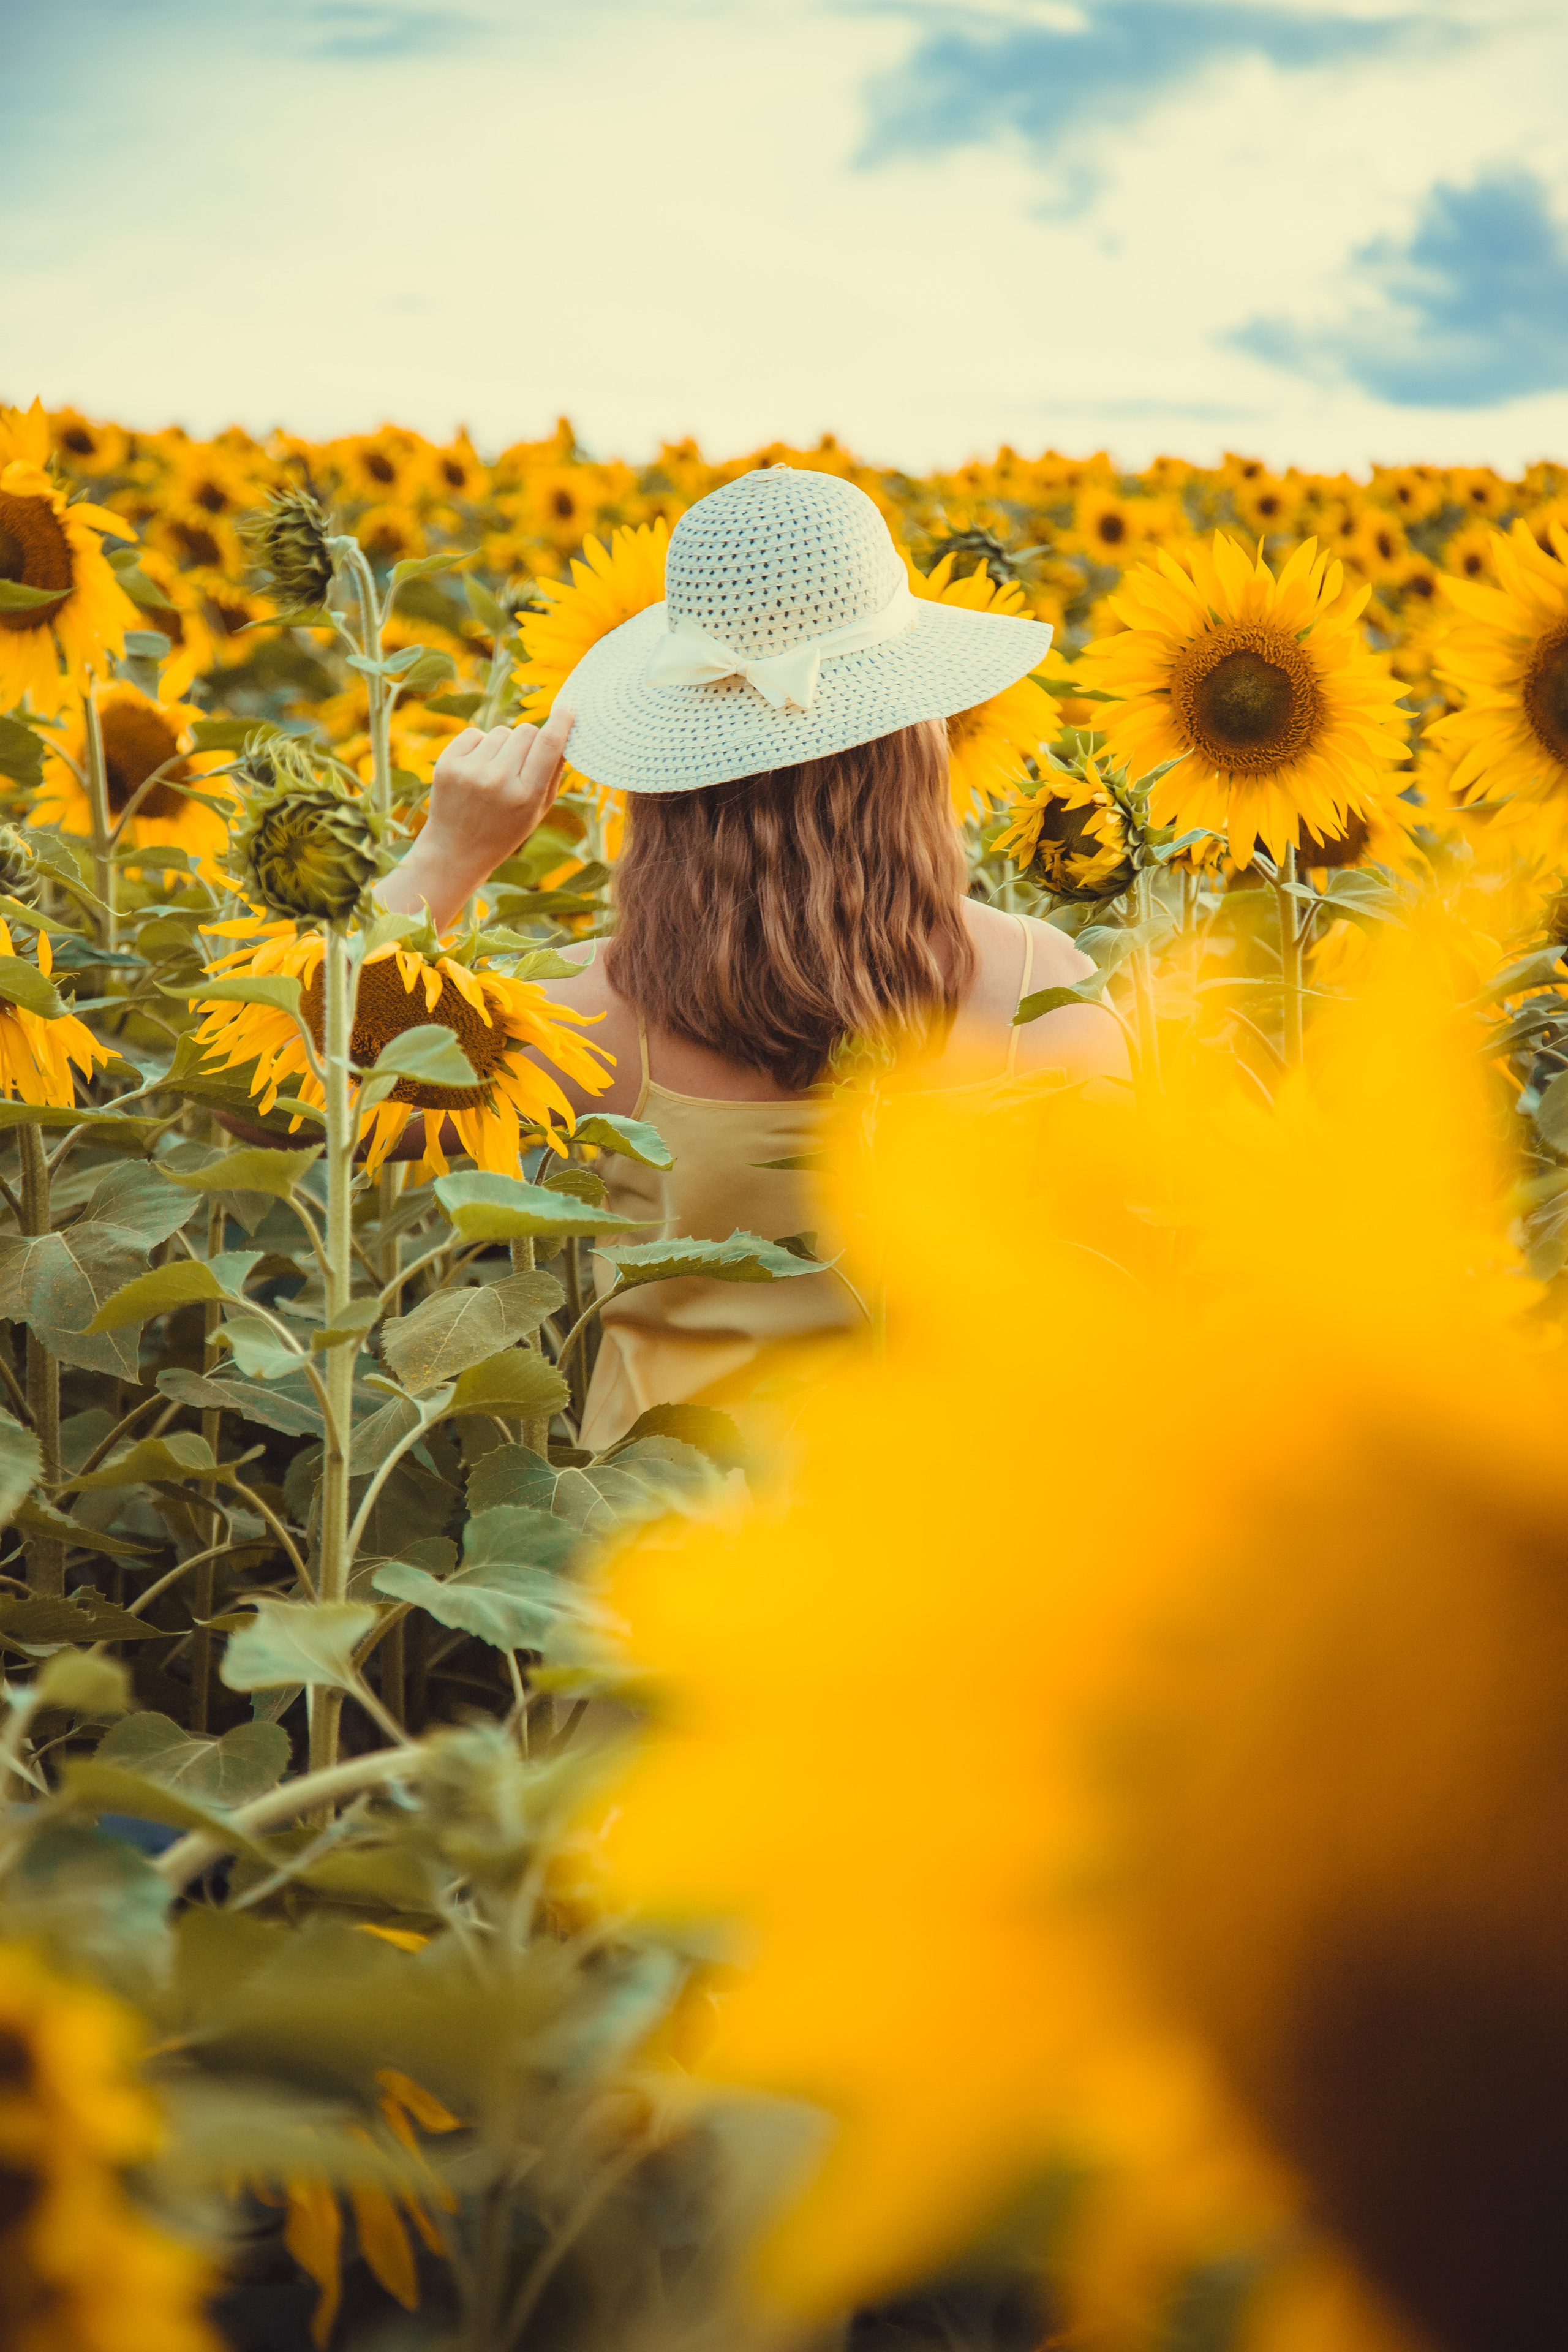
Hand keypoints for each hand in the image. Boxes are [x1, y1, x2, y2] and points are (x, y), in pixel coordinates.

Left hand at [379, 707, 574, 929]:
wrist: (456, 850)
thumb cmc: (505, 830)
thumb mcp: (538, 810)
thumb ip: (554, 772)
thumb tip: (565, 730)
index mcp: (526, 796)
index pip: (549, 744)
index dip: (561, 721)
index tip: (567, 709)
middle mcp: (498, 781)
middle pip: (526, 731)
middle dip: (529, 741)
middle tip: (521, 763)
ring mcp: (469, 772)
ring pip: (501, 732)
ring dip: (503, 746)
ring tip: (494, 773)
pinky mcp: (447, 764)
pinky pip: (474, 733)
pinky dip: (479, 746)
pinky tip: (475, 770)